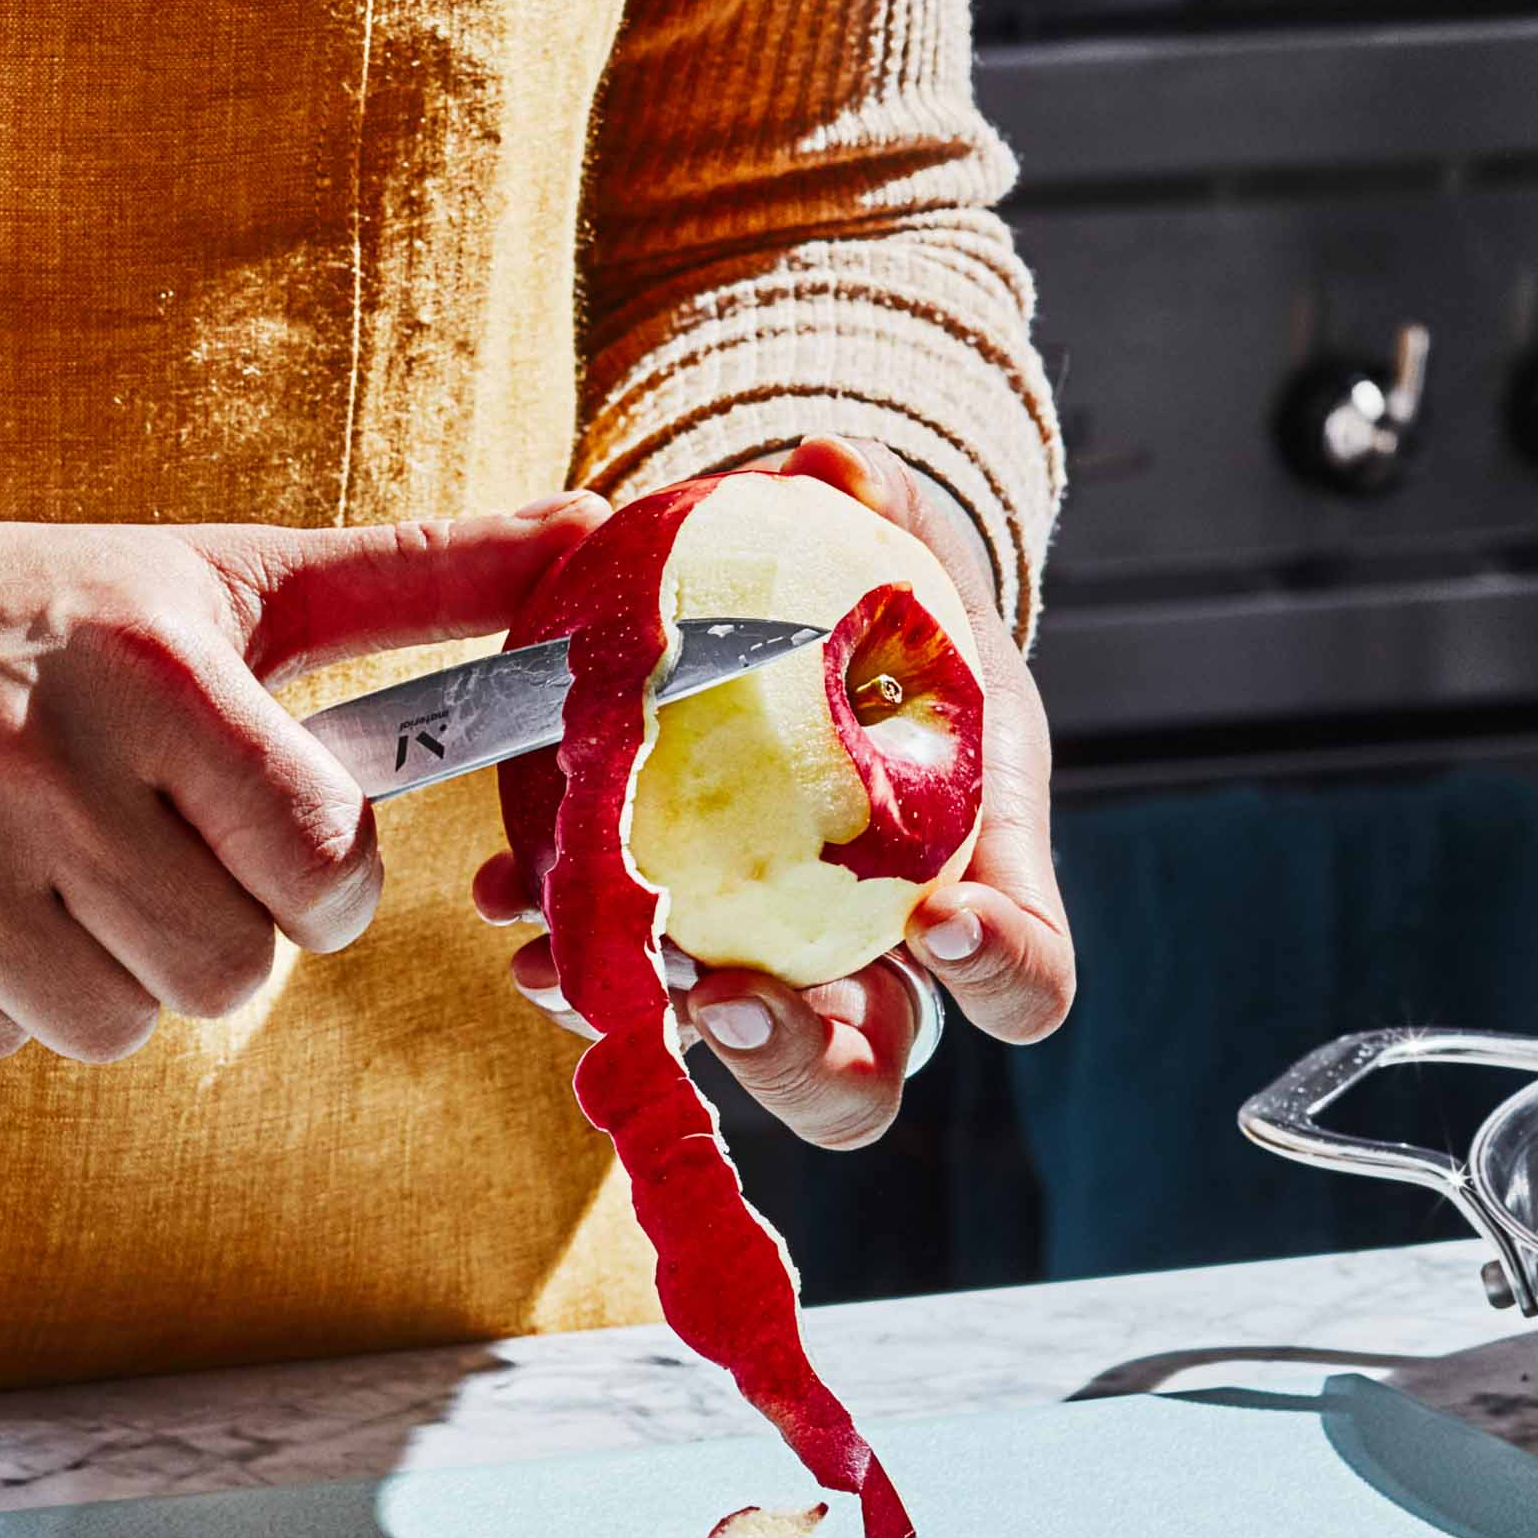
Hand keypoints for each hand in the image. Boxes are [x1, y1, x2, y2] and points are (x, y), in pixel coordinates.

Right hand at [0, 442, 600, 1059]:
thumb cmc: (30, 610)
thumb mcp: (212, 579)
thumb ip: (409, 577)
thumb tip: (584, 539)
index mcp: (148, 670)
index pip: (315, 861)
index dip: (322, 885)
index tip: (282, 850)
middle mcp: (36, 762)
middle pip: (224, 975)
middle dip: (215, 937)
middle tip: (151, 858)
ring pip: (112, 1027)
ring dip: (107, 976)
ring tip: (52, 870)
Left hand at [469, 435, 1072, 1148]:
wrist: (815, 656)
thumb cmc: (886, 614)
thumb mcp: (901, 552)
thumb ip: (881, 504)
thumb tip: (832, 460)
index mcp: (977, 886)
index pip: (1025, 977)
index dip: (999, 970)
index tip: (941, 919)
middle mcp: (879, 972)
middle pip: (866, 1077)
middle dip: (799, 1059)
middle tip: (724, 997)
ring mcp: (780, 990)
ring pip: (728, 1064)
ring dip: (654, 1030)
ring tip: (578, 962)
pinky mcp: (685, 969)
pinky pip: (630, 998)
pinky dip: (573, 960)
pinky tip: (512, 898)